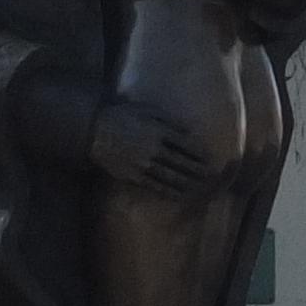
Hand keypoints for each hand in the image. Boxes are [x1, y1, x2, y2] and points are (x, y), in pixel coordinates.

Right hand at [91, 99, 210, 199]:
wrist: (95, 131)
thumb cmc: (123, 116)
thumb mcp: (148, 110)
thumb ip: (170, 121)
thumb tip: (191, 133)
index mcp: (159, 132)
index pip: (187, 146)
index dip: (200, 154)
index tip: (210, 159)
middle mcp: (154, 150)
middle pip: (183, 164)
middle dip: (199, 171)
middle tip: (211, 176)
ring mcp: (144, 165)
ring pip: (172, 178)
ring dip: (188, 184)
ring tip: (200, 187)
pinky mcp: (134, 176)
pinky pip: (155, 187)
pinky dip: (170, 192)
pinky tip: (180, 195)